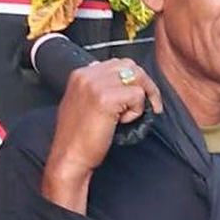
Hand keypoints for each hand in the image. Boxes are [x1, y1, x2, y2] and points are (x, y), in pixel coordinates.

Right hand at [42, 58, 161, 213]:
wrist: (69, 156)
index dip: (133, 79)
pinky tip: (122, 123)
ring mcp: (95, 85)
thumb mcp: (80, 103)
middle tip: (150, 105)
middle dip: (145, 85)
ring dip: (140, 99)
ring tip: (129, 116)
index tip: (138, 96)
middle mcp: (87, 75)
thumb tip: (120, 83)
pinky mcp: (106, 99)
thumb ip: (95, 88)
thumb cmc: (77, 136)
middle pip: (130, 66)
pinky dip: (136, 111)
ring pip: (137, 79)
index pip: (117, 63)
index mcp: (80, 73)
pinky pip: (137, 96)